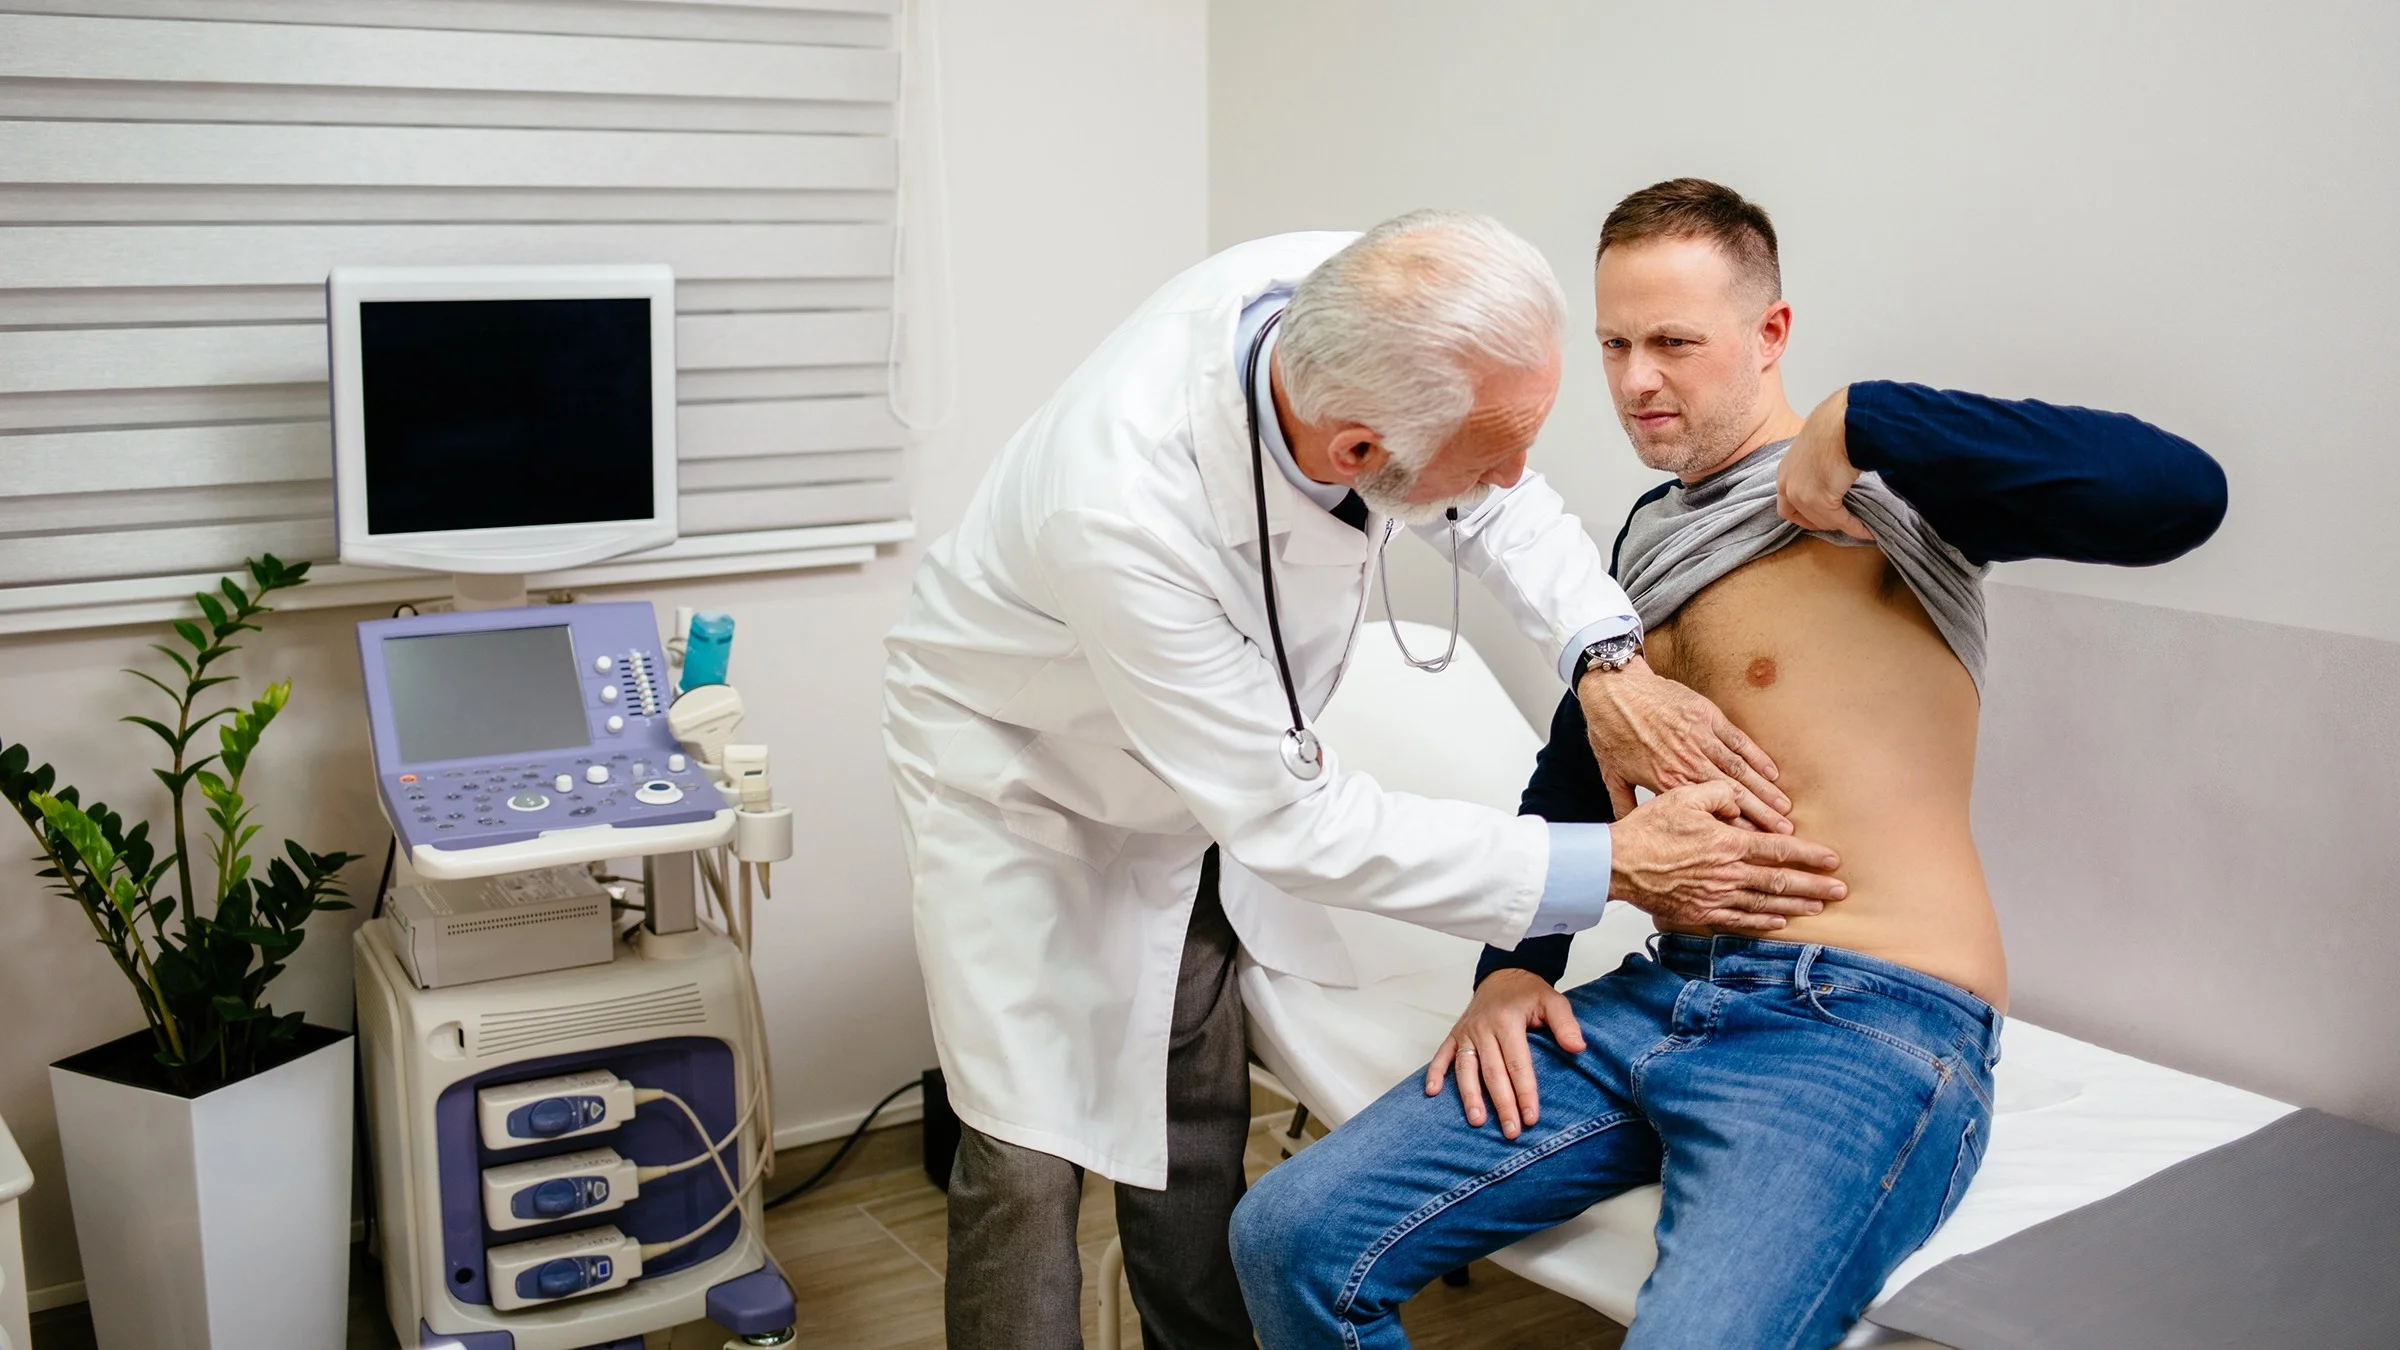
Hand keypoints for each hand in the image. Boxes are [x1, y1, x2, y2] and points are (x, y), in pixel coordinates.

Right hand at [1424, 969, 1585, 1138]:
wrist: (1504, 974)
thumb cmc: (1529, 993)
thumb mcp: (1553, 1001)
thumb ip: (1565, 1024)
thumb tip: (1578, 1048)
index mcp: (1507, 1021)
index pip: (1517, 1064)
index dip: (1525, 1092)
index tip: (1531, 1117)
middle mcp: (1483, 1028)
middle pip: (1492, 1072)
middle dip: (1502, 1104)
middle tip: (1511, 1131)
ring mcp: (1466, 1031)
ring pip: (1466, 1068)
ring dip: (1470, 1096)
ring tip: (1477, 1121)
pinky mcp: (1455, 1033)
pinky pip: (1442, 1054)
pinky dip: (1435, 1072)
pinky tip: (1433, 1092)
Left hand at [1578, 658, 1788, 829]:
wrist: (1614, 691)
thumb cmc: (1610, 731)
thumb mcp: (1612, 774)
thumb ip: (1624, 805)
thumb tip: (1629, 827)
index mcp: (1666, 781)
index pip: (1706, 811)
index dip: (1733, 829)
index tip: (1752, 845)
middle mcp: (1688, 763)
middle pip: (1732, 794)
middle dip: (1760, 815)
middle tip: (1784, 833)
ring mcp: (1701, 738)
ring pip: (1739, 770)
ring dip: (1764, 790)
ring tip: (1784, 808)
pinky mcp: (1707, 717)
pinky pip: (1738, 740)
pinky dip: (1757, 757)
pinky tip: (1773, 772)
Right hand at [1609, 781, 1845, 930]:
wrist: (1618, 864)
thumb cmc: (1648, 830)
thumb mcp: (1684, 796)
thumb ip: (1719, 794)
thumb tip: (1740, 800)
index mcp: (1728, 843)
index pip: (1779, 849)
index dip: (1809, 855)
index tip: (1832, 860)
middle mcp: (1728, 873)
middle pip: (1780, 881)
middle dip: (1814, 886)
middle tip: (1840, 890)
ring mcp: (1716, 896)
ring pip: (1765, 903)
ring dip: (1796, 906)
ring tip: (1819, 907)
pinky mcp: (1701, 912)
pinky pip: (1739, 919)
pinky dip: (1762, 921)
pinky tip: (1778, 921)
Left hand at [1777, 385, 1872, 539]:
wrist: (1842, 424)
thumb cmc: (1833, 428)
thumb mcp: (1815, 448)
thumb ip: (1815, 465)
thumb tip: (1831, 472)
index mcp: (1785, 471)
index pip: (1787, 504)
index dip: (1802, 515)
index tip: (1818, 518)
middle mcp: (1787, 484)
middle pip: (1800, 516)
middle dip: (1820, 522)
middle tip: (1838, 523)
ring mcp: (1801, 494)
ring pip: (1821, 520)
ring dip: (1840, 525)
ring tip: (1856, 526)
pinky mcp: (1820, 500)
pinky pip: (1839, 520)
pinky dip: (1854, 527)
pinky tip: (1866, 530)